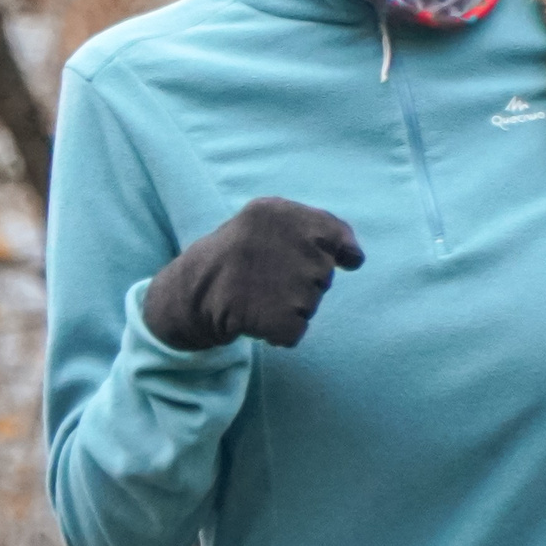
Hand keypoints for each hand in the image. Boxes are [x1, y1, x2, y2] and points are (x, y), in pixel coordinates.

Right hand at [142, 197, 364, 351]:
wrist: (189, 293)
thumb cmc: (233, 256)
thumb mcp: (264, 221)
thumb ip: (314, 228)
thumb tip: (356, 257)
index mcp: (281, 213)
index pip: (334, 234)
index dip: (338, 250)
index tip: (332, 259)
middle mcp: (291, 244)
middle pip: (323, 275)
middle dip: (300, 282)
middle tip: (264, 278)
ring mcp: (289, 283)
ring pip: (311, 304)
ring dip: (288, 307)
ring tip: (256, 295)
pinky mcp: (280, 318)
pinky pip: (296, 332)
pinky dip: (278, 332)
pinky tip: (254, 317)